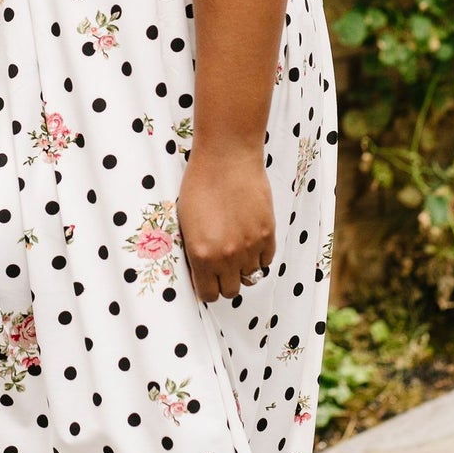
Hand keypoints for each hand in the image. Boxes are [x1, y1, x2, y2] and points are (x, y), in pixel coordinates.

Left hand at [176, 145, 276, 302]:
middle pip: (231, 291)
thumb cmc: (199, 184)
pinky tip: (250, 240)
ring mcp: (249, 246)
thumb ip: (196, 251)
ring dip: (243, 267)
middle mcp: (226, 256)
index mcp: (201, 255)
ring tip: (236, 247)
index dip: (208, 288)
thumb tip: (203, 269)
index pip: (209, 294)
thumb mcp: (185, 222)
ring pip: (250, 276)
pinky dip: (259, 255)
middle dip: (225, 281)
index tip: (208, 280)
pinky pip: (266, 260)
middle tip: (222, 266)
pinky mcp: (267, 233)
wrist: (226, 158)